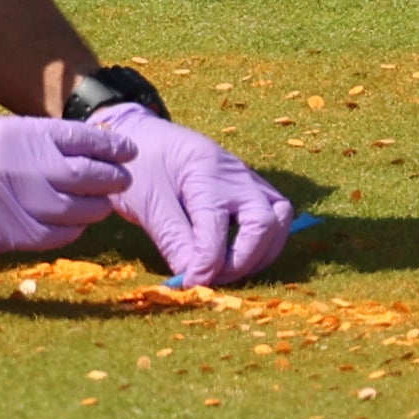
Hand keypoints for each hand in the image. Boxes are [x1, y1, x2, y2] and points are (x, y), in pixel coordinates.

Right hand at [0, 111, 132, 255]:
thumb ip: (33, 143)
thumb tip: (79, 153)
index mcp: (18, 133)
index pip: (80, 139)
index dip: (111, 147)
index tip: (130, 152)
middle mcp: (20, 164)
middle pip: (85, 177)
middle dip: (111, 180)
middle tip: (124, 182)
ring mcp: (11, 200)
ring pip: (72, 212)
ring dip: (93, 211)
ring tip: (102, 207)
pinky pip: (47, 237)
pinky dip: (67, 233)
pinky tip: (72, 228)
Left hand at [103, 108, 296, 286]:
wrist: (140, 133)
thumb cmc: (139, 164)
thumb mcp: (147, 202)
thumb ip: (173, 241)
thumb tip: (197, 280)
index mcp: (205, 172)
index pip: (217, 229)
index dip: (207, 265)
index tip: (191, 285)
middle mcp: (235, 173)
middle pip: (264, 223)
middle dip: (244, 260)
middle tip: (213, 278)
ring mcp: (246, 177)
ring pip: (279, 218)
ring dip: (261, 252)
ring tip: (229, 269)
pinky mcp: (249, 184)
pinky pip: (274, 213)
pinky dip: (264, 239)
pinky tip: (238, 253)